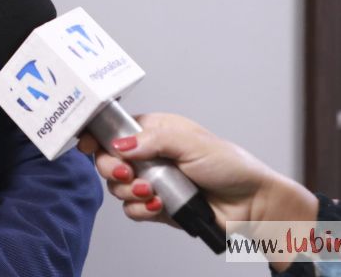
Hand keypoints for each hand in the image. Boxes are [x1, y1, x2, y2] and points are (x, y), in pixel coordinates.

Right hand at [76, 112, 317, 227]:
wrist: (252, 206)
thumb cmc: (231, 166)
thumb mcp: (191, 142)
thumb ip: (153, 139)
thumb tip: (121, 144)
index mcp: (155, 132)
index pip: (114, 130)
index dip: (98, 136)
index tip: (88, 144)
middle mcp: (149, 156)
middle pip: (108, 160)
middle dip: (111, 168)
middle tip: (125, 173)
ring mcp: (152, 182)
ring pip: (117, 188)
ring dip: (130, 191)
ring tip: (152, 192)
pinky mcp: (156, 207)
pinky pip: (132, 210)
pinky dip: (141, 209)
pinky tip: (158, 206)